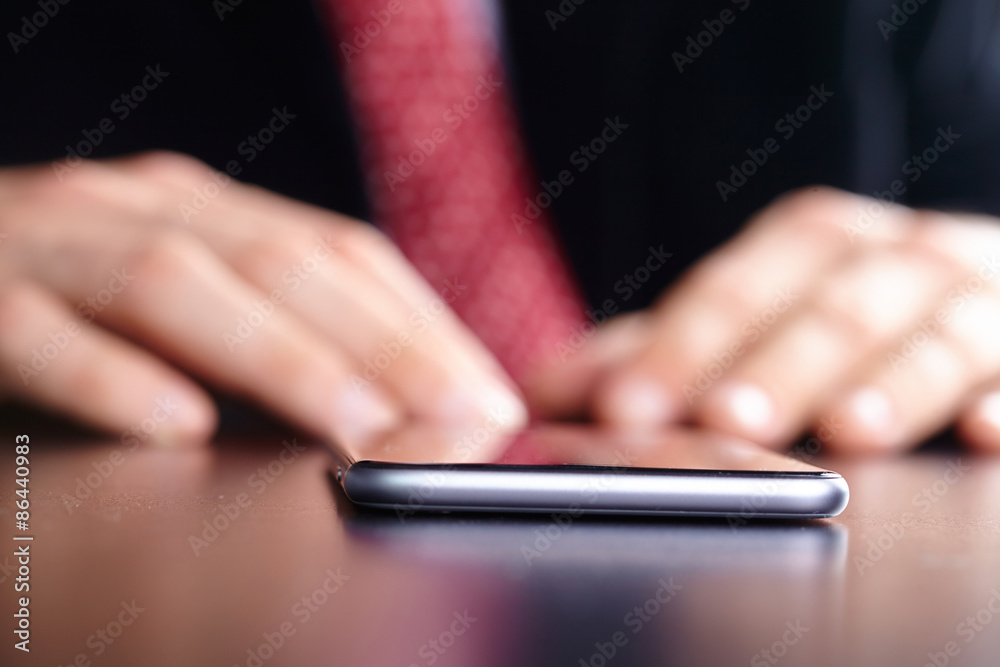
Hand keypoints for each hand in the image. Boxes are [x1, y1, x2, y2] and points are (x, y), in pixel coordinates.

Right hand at [0, 152, 525, 450]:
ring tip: (357, 426)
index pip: (339, 251)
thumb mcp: (179, 293)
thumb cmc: (61, 292)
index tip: (488, 391)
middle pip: (283, 264)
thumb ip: (266, 329)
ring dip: (280, 359)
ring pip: (177, 285)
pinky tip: (176, 425)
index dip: (421, 322)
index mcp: (204, 210)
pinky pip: (36, 332)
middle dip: (385, 343)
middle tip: (462, 415)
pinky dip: (109, 376)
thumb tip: (388, 406)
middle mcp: (139, 207)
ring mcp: (51, 244)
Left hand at [528, 187, 999, 453]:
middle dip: (774, 365)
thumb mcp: (744, 321)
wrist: (963, 292)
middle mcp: (891, 258)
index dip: (678, 349)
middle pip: (828, 308)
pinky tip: (980, 432)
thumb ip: (653, 353)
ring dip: (887, 383)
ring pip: (930, 335)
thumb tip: (542, 398)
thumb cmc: (836, 315)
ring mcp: (969, 300)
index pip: (733, 291)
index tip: (625, 411)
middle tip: (722, 420)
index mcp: (811, 244)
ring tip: (842, 433)